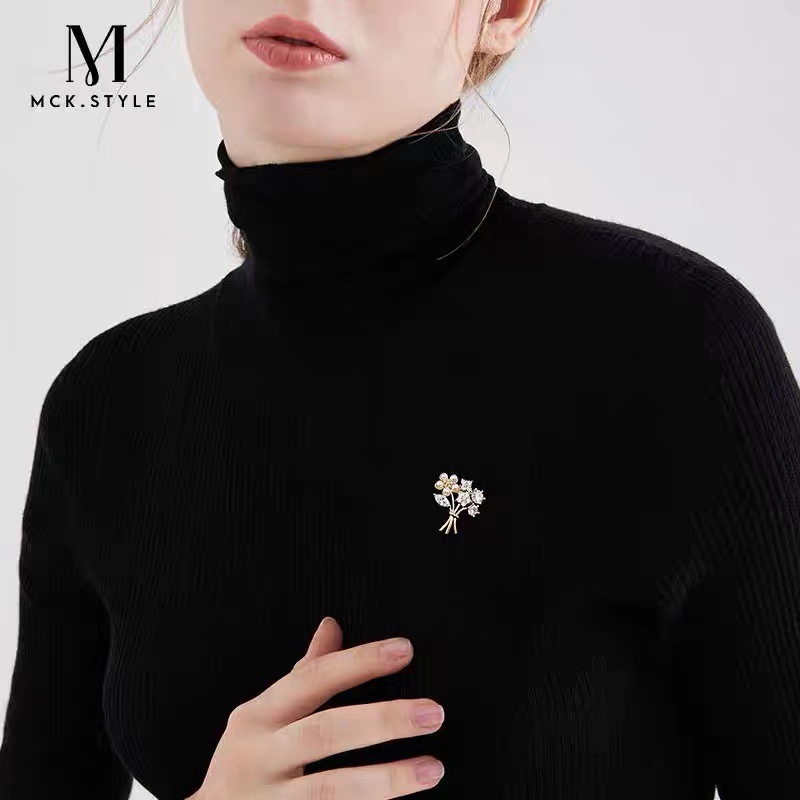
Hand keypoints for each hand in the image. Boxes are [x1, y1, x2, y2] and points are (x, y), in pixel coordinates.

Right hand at [189, 616, 444, 798]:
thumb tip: (333, 626)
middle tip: (433, 712)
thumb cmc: (244, 763)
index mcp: (258, 718)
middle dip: (382, 721)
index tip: (405, 650)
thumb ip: (303, 675)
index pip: (314, 679)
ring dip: (386, 779)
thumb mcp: (262, 715)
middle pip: (325, 732)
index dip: (360, 662)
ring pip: (330, 789)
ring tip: (433, 767)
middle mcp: (259, 757)